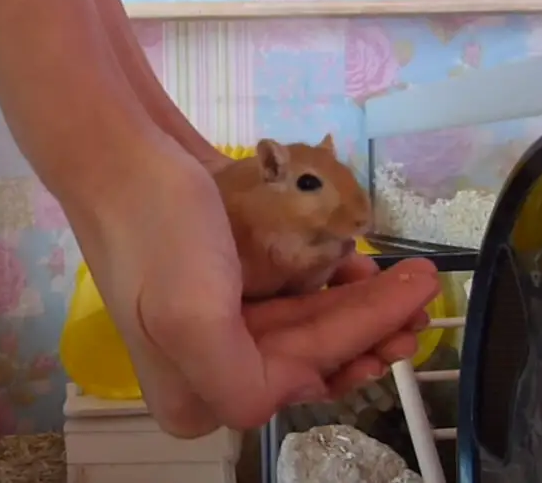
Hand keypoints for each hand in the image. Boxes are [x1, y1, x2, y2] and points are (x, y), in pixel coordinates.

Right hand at [65, 137, 439, 437]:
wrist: (117, 148)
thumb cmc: (155, 227)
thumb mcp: (191, 320)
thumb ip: (242, 384)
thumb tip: (306, 386)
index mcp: (195, 393)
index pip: (301, 372)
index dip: (364, 340)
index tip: (417, 309)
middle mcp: (205, 370)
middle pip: (309, 352)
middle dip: (371, 325)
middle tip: (425, 295)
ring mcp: (216, 325)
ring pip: (307, 324)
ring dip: (358, 303)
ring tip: (403, 278)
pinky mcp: (225, 285)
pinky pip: (291, 295)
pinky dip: (329, 282)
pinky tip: (356, 263)